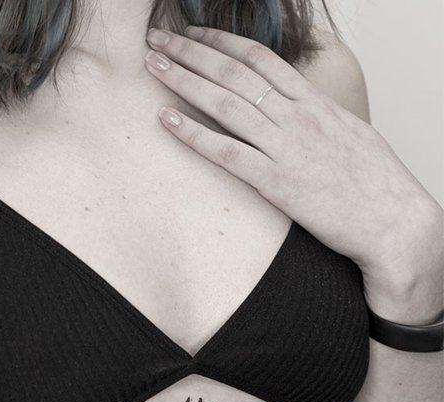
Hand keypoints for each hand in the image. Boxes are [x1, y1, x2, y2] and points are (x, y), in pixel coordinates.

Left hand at [143, 26, 439, 285]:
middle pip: (235, 73)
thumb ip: (316, 121)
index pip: (261, 60)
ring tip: (153, 66)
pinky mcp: (276, 183)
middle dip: (192, 52)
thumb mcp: (349, 136)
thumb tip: (297, 115)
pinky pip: (226, 153)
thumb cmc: (375, 185)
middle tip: (158, 39)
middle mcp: (297, 117)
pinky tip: (167, 120)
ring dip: (184, 81)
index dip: (223, 43)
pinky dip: (194, 135)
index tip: (195, 34)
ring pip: (226, 103)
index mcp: (314, 103)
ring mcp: (286, 148)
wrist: (393, 221)